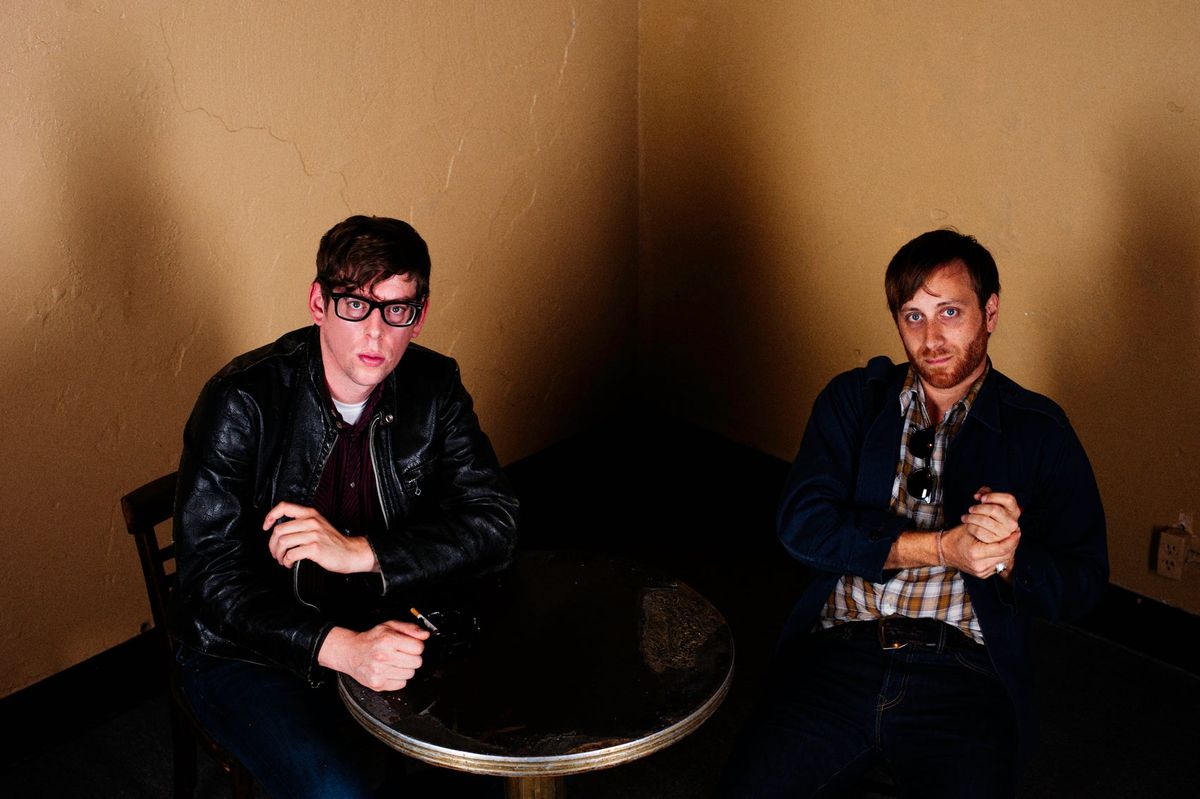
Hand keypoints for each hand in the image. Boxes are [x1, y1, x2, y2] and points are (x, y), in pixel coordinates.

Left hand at [263, 502, 378, 573]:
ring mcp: (313, 534)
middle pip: (279, 530)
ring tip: (282, 559)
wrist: (350, 552)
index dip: (270, 516)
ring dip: (278, 554)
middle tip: (275, 552)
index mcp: (310, 513)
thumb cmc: (333, 541)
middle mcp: (311, 521)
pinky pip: (291, 554)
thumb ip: (302, 523)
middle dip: (272, 544)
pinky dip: (286, 561)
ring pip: (283, 542)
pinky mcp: (314, 548)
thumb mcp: (318, 524)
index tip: (266, 526)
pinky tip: (289, 563)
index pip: (284, 507)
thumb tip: (280, 531)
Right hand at [318, 622, 429, 691]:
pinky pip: (401, 684)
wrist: (350, 653)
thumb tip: (425, 635)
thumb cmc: (371, 639)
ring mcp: (380, 672)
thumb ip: (410, 629)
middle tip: (401, 654)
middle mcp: (383, 656)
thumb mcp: (389, 626)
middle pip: (417, 662)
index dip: (416, 646)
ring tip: (394, 662)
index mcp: (387, 640)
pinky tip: (390, 670)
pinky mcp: (378, 684)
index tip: (409, 645)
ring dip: (405, 668)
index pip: (418, 648)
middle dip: (412, 657)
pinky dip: (398, 678)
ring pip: (410, 674)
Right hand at [941, 523, 1019, 579]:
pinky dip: (1001, 557)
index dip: (1012, 540)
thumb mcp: (971, 528)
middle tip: (1015, 534)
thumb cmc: (955, 536)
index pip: (1002, 548)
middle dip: (1012, 545)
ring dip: (1008, 551)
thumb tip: (1009, 529)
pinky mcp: (982, 575)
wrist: (943, 550)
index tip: (1017, 532)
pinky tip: (1001, 549)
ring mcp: (981, 572)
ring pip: (1004, 561)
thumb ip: (989, 529)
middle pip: (1006, 556)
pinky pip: (998, 565)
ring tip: (1009, 541)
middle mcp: (979, 565)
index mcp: (975, 553)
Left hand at [961, 486, 1020, 543]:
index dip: (994, 496)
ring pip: (985, 520)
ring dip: (971, 517)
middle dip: (979, 508)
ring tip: (964, 517)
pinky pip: (979, 531)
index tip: (981, 498)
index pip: (1009, 499)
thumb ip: (985, 494)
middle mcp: (1012, 522)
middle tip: (970, 509)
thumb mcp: (989, 503)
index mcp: (1014, 511)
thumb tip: (978, 495)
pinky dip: (971, 526)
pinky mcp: (995, 542)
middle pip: (995, 509)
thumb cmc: (988, 516)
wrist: (985, 536)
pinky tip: (968, 525)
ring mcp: (1005, 533)